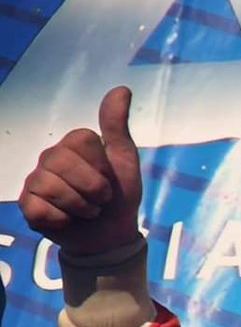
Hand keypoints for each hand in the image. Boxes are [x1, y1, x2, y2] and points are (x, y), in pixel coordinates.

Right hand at [18, 86, 142, 257]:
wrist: (111, 237)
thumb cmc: (119, 198)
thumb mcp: (125, 162)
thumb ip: (117, 127)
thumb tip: (122, 89)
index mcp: (73, 144)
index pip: (83, 141)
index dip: (102, 168)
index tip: (109, 180)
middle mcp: (50, 158)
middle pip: (64, 163)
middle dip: (93, 190)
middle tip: (100, 200)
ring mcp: (36, 180)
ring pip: (52, 187)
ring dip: (80, 207)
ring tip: (86, 211)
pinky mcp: (28, 205)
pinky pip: (40, 209)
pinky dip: (62, 220)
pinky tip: (67, 220)